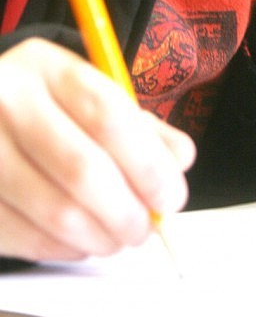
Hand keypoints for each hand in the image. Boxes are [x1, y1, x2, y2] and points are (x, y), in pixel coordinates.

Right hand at [0, 38, 194, 260]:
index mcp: (48, 67)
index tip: (170, 195)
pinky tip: (80, 240)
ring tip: (117, 237)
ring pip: (56, 212)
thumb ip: (141, 126)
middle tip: (147, 227)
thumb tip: (178, 161)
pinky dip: (65, 249)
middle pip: (82, 169)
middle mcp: (8, 101)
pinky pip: (27, 237)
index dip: (148, 164)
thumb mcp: (92, 93)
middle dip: (128, 211)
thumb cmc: (49, 104)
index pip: (109, 117)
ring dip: (101, 237)